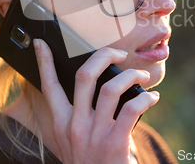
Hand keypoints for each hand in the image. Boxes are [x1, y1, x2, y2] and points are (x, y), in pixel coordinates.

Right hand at [33, 38, 159, 163]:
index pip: (49, 87)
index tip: (42, 42)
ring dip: (130, 75)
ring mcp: (94, 135)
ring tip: (141, 76)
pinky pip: (132, 107)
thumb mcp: (74, 142)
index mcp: (61, 124)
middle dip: (103, 56)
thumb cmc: (92, 163)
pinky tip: (152, 97)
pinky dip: (146, 97)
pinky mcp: (115, 143)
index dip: (43, 62)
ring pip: (110, 87)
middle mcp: (74, 127)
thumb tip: (99, 86)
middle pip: (83, 76)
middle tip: (118, 54)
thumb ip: (78, 118)